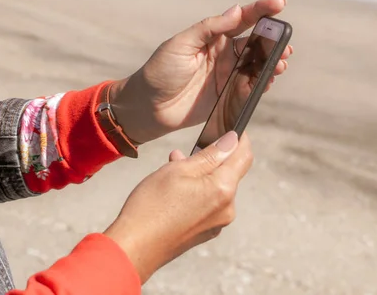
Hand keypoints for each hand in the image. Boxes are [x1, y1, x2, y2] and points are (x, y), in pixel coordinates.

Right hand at [104, 131, 251, 283]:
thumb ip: (211, 154)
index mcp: (224, 189)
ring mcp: (217, 222)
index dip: (240, 139)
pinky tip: (175, 186)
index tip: (231, 128)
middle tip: (190, 148)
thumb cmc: (152, 206)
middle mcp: (228, 208)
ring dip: (202, 173)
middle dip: (214, 156)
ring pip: (217, 187)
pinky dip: (198, 190)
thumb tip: (232, 139)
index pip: (244, 156)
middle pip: (231, 172)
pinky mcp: (206, 231)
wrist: (133, 249)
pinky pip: (209, 202)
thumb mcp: (180, 170)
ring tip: (175, 164)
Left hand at [111, 0, 292, 143]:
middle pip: (255, 42)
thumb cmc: (159, 72)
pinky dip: (263, 82)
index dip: (261, 10)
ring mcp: (227, 74)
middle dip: (274, 41)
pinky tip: (270, 80)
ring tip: (282, 63)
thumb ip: (210, 28)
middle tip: (286, 43)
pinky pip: (250, 86)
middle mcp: (223, 53)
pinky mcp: (227, 95)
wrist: (147, 108)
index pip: (242, 19)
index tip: (280, 3)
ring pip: (257, 64)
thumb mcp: (181, 44)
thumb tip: (236, 10)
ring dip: (272, 62)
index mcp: (212, 36)